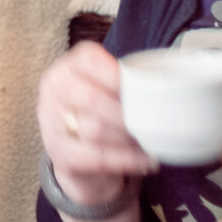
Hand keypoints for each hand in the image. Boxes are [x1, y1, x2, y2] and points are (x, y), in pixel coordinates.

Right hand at [34, 42, 153, 207]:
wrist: (74, 152)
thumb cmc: (99, 113)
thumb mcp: (104, 88)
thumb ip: (126, 82)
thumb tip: (171, 88)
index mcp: (67, 67)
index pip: (89, 60)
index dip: (118, 75)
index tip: (145, 88)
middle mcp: (54, 91)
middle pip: (92, 100)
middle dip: (128, 114)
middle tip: (154, 122)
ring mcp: (51, 124)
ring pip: (95, 131)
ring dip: (130, 138)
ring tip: (153, 142)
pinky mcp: (58, 154)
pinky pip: (97, 158)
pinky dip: (127, 160)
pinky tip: (147, 160)